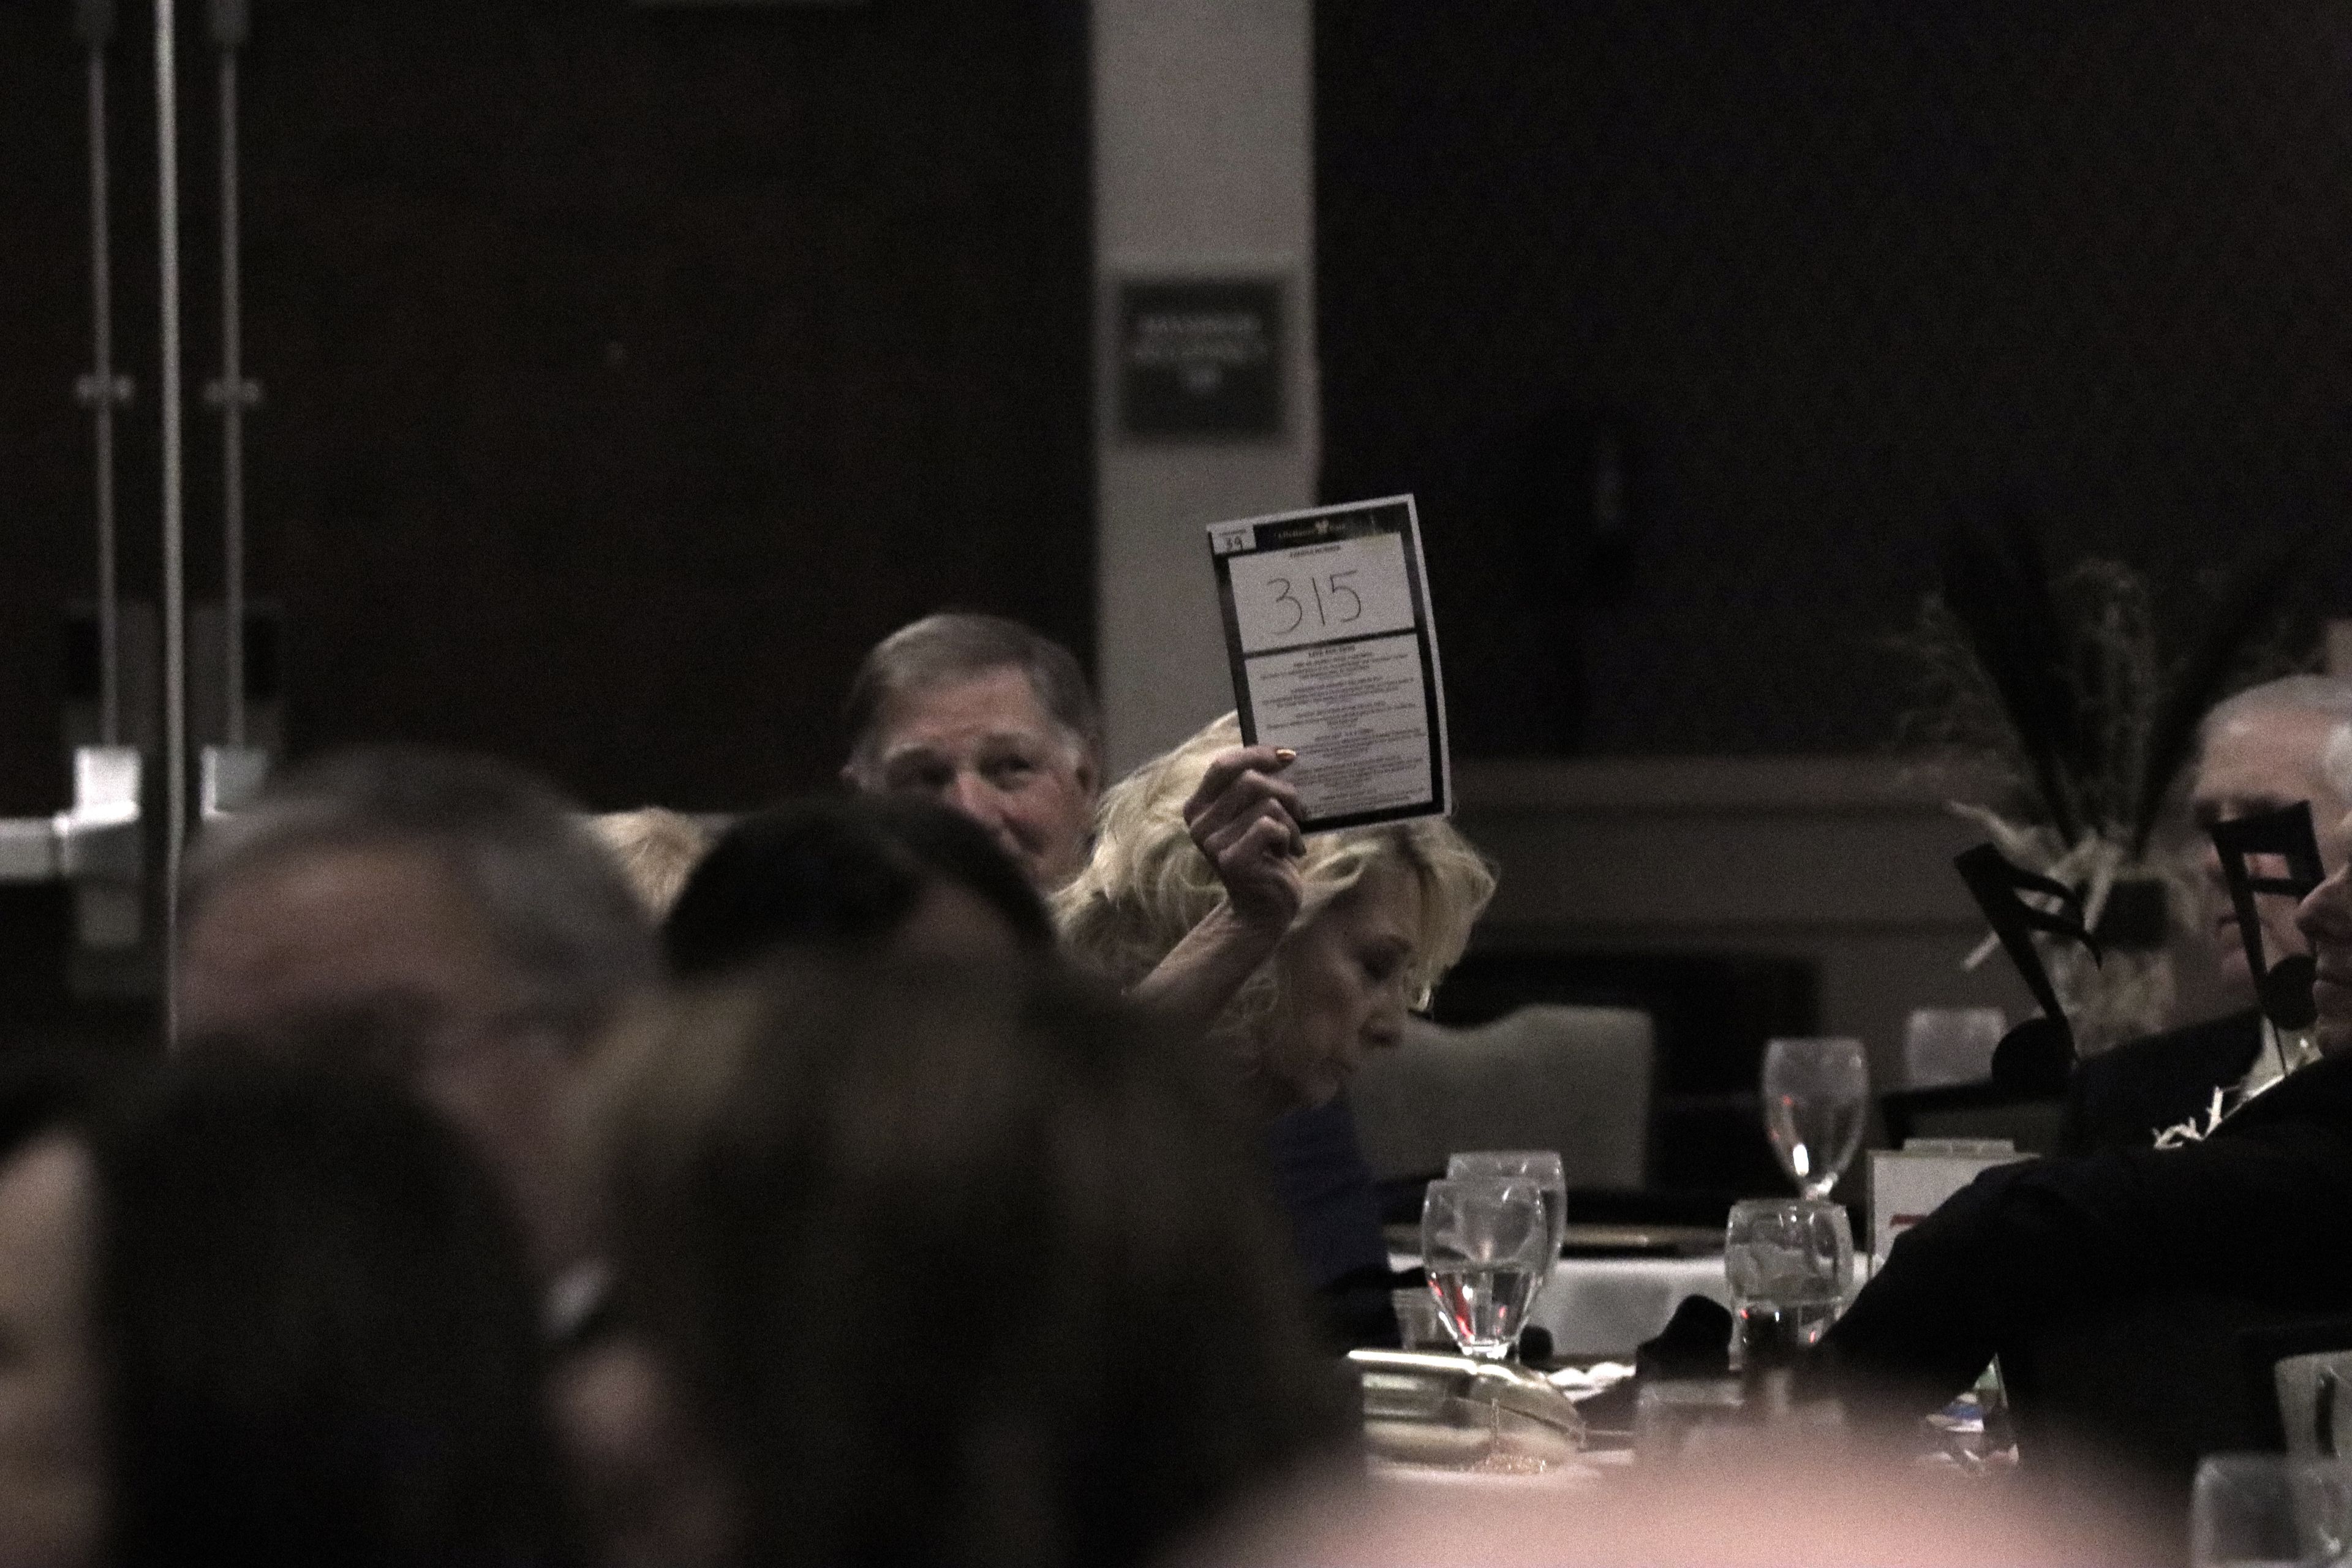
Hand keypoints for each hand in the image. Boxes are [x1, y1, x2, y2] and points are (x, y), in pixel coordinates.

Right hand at [1183, 745, 1304, 934]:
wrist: (1263, 911)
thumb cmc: (1265, 857)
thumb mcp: (1255, 817)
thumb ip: (1256, 790)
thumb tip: (1284, 755)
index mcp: (1198, 808)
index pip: (1223, 766)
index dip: (1257, 754)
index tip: (1287, 756)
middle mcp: (1199, 825)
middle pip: (1250, 780)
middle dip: (1285, 791)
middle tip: (1300, 811)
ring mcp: (1213, 844)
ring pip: (1266, 804)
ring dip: (1291, 820)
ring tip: (1293, 838)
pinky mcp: (1232, 861)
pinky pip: (1270, 827)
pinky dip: (1289, 836)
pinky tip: (1288, 853)